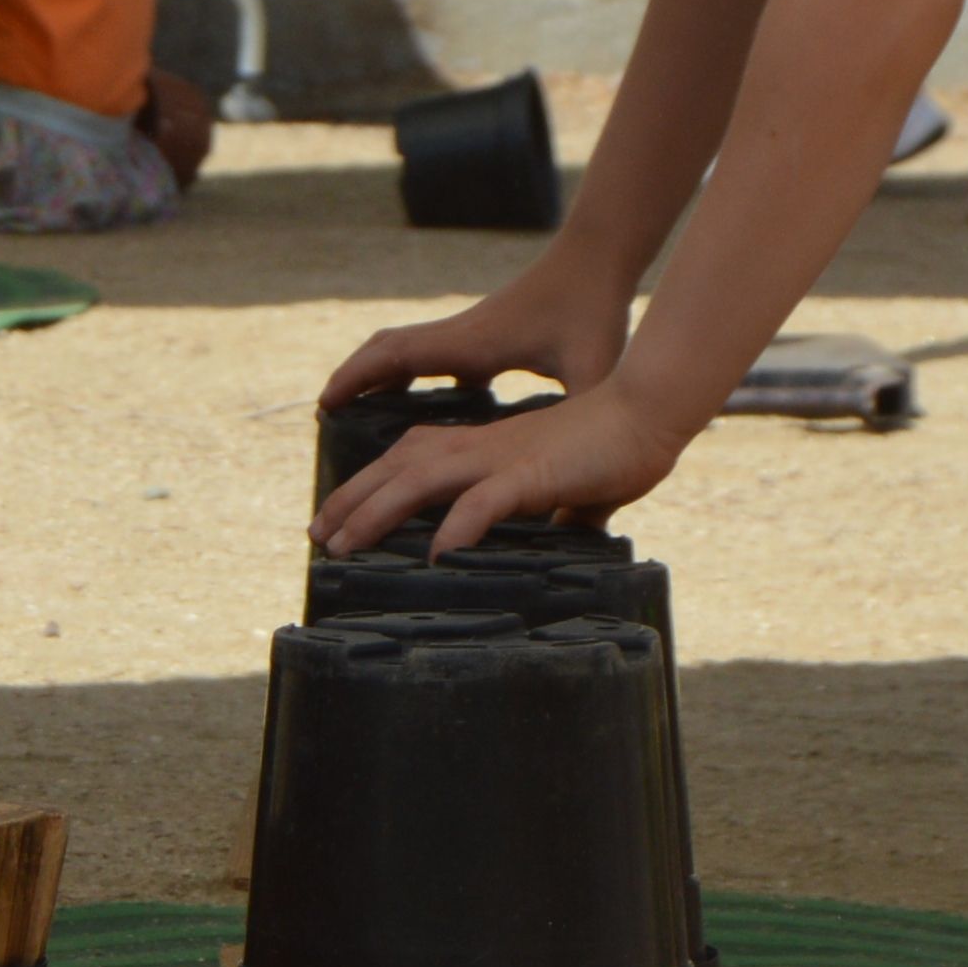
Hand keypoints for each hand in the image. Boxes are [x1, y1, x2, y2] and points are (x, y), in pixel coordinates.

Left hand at [315, 377, 696, 564]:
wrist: (651, 412)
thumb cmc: (617, 447)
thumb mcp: (571, 490)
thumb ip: (558, 514)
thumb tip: (561, 543)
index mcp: (488, 448)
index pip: (413, 458)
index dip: (373, 483)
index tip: (342, 515)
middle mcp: (483, 448)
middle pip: (399, 467)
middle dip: (353, 500)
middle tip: (316, 535)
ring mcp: (504, 459)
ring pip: (421, 480)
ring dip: (377, 512)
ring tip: (343, 546)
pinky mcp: (533, 474)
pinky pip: (485, 501)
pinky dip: (458, 526)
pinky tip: (437, 554)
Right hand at [318, 242, 637, 424]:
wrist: (597, 257)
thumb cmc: (594, 310)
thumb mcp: (592, 369)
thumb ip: (583, 414)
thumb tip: (585, 463)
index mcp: (472, 345)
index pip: (394, 357)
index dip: (356, 380)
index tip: (323, 406)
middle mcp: (461, 336)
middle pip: (386, 350)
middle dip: (353, 379)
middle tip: (325, 413)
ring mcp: (470, 332)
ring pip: (406, 349)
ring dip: (378, 375)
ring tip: (358, 411)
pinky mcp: (485, 333)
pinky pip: (434, 354)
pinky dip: (411, 374)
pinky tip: (424, 405)